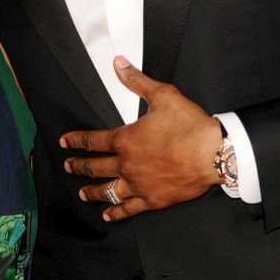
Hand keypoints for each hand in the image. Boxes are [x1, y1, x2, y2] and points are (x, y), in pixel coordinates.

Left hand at [60, 56, 221, 220]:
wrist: (214, 153)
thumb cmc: (190, 126)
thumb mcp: (162, 95)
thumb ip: (137, 81)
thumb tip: (119, 64)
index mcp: (125, 140)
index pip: (93, 141)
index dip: (76, 141)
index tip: (65, 143)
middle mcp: (127, 164)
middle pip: (95, 167)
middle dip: (79, 166)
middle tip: (69, 166)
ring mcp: (139, 184)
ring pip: (107, 191)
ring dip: (92, 191)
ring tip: (82, 193)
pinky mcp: (154, 200)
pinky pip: (129, 209)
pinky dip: (116, 213)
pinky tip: (109, 215)